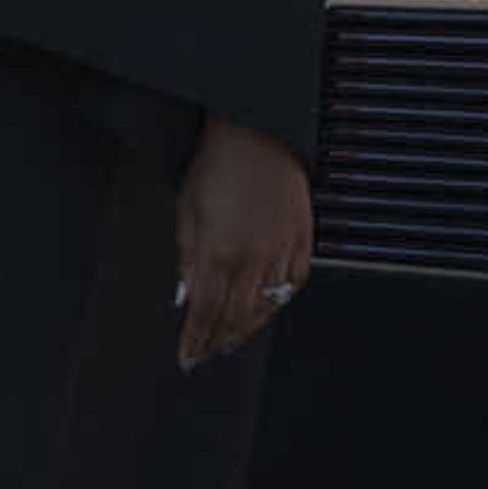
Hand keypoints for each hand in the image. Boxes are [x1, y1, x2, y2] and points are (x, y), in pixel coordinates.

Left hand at [174, 113, 312, 369]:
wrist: (257, 132)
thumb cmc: (216, 164)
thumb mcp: (186, 210)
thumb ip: (186, 259)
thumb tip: (185, 298)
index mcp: (218, 252)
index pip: (205, 312)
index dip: (195, 340)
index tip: (188, 356)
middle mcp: (253, 258)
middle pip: (235, 317)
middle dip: (218, 341)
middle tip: (207, 355)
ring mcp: (282, 250)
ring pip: (266, 307)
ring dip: (246, 329)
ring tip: (231, 341)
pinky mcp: (303, 240)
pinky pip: (294, 285)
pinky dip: (279, 303)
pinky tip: (267, 311)